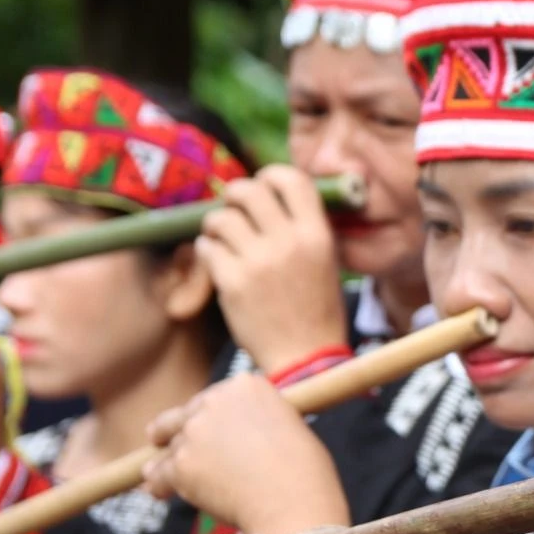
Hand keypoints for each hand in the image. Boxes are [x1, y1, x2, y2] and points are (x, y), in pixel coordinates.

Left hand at [143, 374, 349, 533]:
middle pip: (183, 416)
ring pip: (169, 447)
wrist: (295, 503)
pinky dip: (160, 486)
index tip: (206, 431)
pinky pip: (158, 476)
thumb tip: (234, 438)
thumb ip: (256, 420)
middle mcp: (216, 400)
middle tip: (164, 443)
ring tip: (160, 476)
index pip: (213, 398)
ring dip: (167, 462)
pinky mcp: (180, 464)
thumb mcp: (287, 426)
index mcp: (246, 385)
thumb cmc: (305, 473)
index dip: (207, 417)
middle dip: (177, 432)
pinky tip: (159, 492)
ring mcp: (195, 432)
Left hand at [197, 165, 347, 374]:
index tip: (262, 186)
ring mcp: (258, 262)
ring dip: (216, 225)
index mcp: (317, 235)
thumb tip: (274, 196)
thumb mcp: (327, 262)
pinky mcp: (232, 283)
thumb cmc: (318, 310)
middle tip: (234, 211)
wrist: (306, 359)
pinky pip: (206, 248)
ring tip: (222, 239)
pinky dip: (207, 251)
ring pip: (220, 217)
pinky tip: (218, 263)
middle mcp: (289, 242)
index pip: (291, 179)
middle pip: (248, 190)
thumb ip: (305, 228)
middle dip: (234, 197)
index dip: (270, 175)